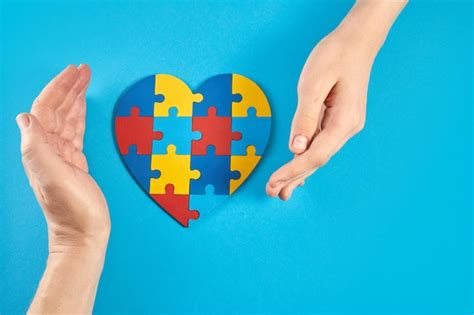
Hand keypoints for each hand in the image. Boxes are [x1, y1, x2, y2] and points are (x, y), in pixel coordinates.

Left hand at [17, 65, 109, 251]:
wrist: (83, 233)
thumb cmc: (70, 210)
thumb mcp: (52, 178)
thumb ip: (36, 147)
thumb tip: (25, 117)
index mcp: (40, 149)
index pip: (46, 109)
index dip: (58, 88)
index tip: (73, 71)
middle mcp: (48, 149)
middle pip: (58, 110)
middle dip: (70, 88)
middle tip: (84, 70)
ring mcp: (62, 155)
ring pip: (68, 118)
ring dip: (76, 98)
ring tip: (86, 80)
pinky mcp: (76, 161)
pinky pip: (76, 131)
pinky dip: (80, 116)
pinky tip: (83, 107)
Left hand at [266, 0, 406, 199]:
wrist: (357, 41)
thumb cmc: (335, 56)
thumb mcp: (313, 83)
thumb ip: (305, 117)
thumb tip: (296, 148)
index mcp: (343, 121)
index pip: (315, 155)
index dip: (293, 171)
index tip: (273, 182)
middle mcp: (347, 128)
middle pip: (317, 160)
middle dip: (294, 178)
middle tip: (272, 193)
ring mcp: (345, 125)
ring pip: (319, 154)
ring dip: (299, 172)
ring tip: (281, 190)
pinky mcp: (339, 120)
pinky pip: (321, 144)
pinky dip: (306, 158)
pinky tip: (298, 170)